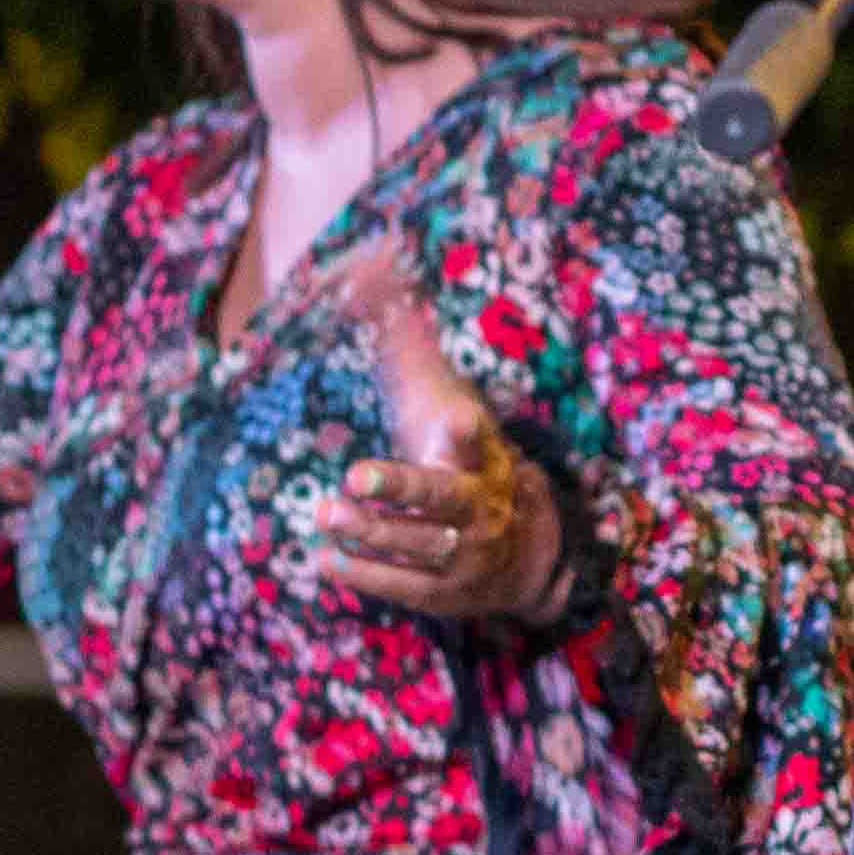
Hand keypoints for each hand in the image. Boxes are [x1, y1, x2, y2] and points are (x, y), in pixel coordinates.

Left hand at [303, 238, 563, 621]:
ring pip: (418, 544)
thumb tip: (371, 261)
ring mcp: (466, 553)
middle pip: (443, 498)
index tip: (451, 419)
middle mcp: (478, 504)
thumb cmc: (465, 460)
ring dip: (370, 531)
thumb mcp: (444, 398)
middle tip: (354, 476)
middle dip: (400, 487)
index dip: (463, 431)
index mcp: (480, 456)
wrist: (529, 550)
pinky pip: (406, 586)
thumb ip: (404, 338)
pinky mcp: (447, 593)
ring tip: (324, 513)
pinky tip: (328, 556)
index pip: (474, 439)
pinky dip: (367, 573)